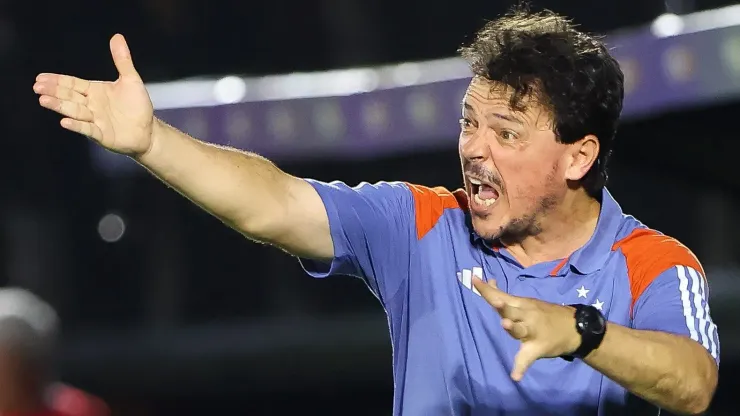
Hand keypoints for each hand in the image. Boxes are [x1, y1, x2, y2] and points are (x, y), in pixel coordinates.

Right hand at [33, 34, 153, 156]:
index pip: (72, 84)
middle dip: (54, 91)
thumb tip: (117, 37)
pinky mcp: (101, 134)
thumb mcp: (131, 80)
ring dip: (60, 106)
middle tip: (37, 87)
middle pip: (69, 96)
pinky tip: (65, 122)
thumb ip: (122, 60)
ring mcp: (95, 120)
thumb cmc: (137, 105)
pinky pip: (87, 129)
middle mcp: (91, 105)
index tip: (40, 77)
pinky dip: (77, 126)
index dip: (57, 80)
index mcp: (94, 91)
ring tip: (44, 100)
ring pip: (74, 111)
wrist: (148, 130)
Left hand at [473, 277, 580, 381]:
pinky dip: (521, 368)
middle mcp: (526, 315)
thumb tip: (489, 282)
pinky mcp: (538, 348)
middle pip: (512, 311)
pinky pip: (528, 358)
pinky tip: (515, 376)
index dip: (487, 289)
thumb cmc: (543, 314)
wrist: (574, 327)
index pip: (501, 295)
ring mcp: (533, 331)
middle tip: (496, 302)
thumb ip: (506, 298)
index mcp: (521, 305)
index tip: (473, 279)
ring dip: (514, 328)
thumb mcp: (526, 303)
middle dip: (504, 307)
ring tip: (506, 325)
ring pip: (521, 329)